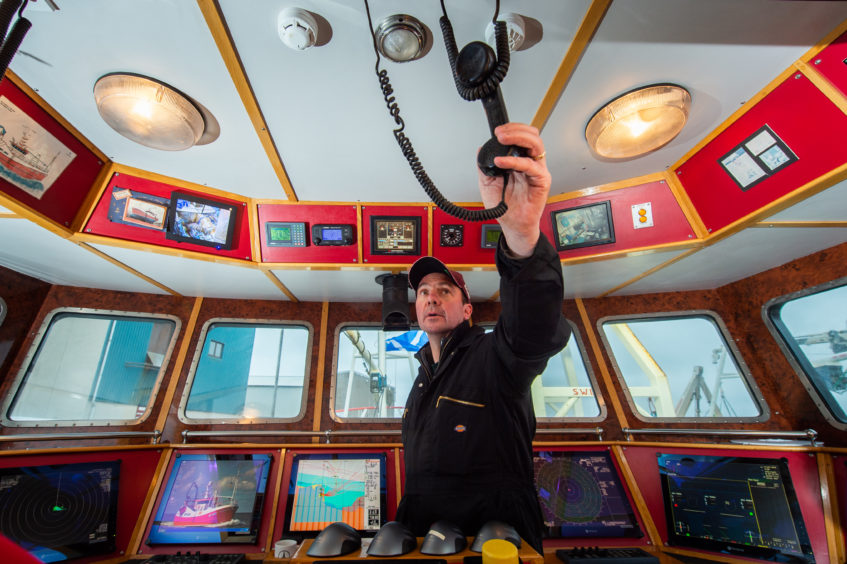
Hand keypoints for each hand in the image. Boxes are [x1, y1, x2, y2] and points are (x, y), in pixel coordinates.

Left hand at [477, 123, 550, 257]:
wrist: (511, 224)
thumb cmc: (504, 206)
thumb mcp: (487, 182)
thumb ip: (484, 165)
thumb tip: (481, 149)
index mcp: (519, 160)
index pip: (522, 136)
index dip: (511, 129)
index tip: (496, 131)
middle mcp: (530, 162)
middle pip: (532, 135)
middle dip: (516, 129)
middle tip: (500, 133)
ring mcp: (537, 171)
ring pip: (536, 145)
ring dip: (518, 138)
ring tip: (502, 140)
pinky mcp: (541, 181)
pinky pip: (531, 166)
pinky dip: (515, 161)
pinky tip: (502, 162)